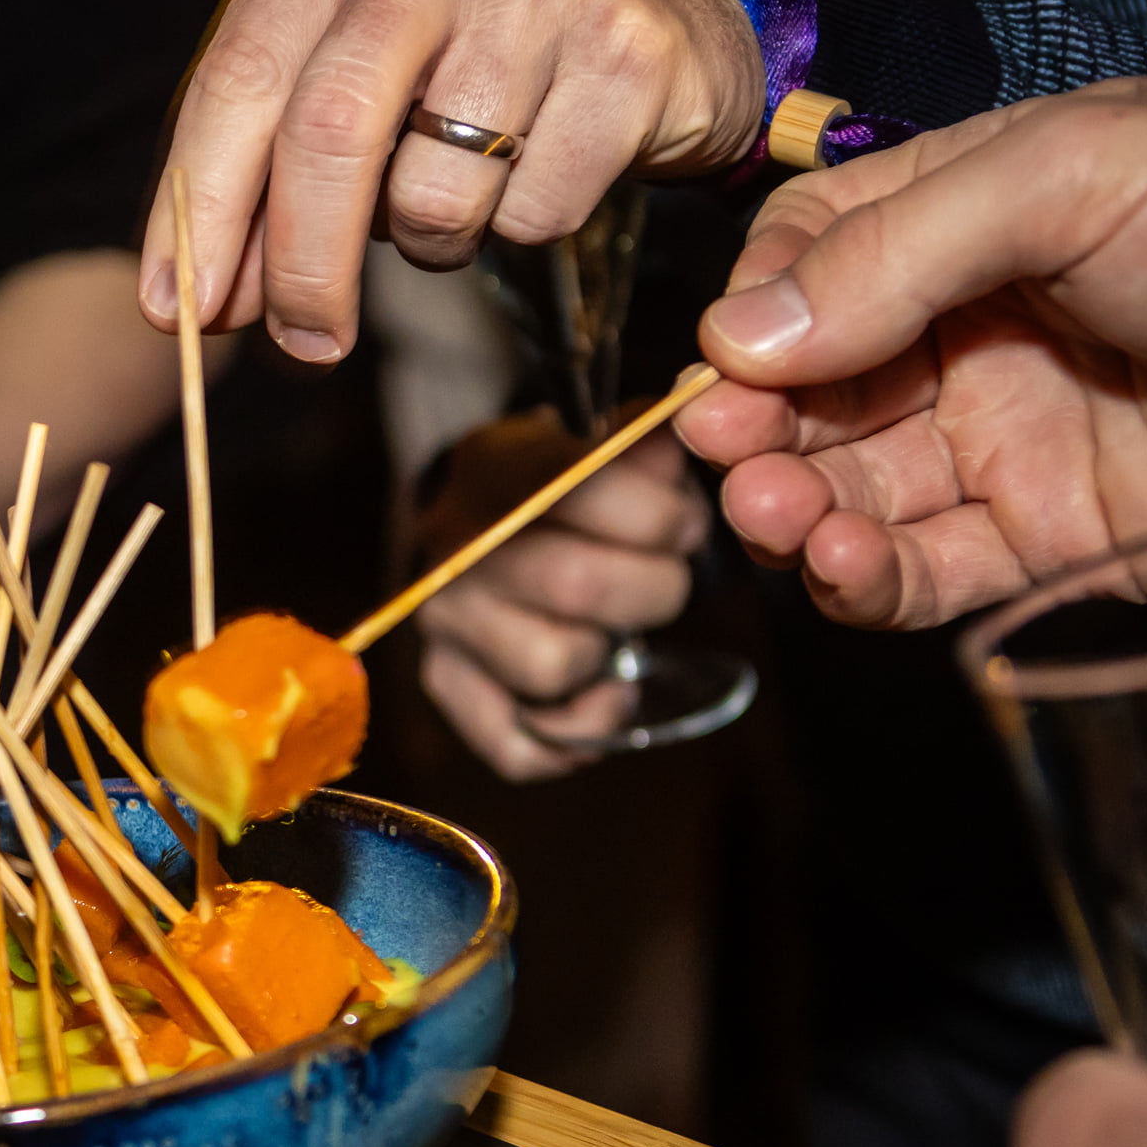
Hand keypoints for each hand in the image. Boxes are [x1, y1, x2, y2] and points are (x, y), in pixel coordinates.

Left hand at [147, 0, 759, 359]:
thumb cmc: (471, 36)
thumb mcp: (354, 52)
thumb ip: (266, 154)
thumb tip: (200, 300)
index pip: (240, 79)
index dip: (197, 207)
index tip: (175, 308)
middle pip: (327, 135)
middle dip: (299, 267)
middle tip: (299, 343)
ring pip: (434, 193)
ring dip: (429, 242)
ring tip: (461, 190)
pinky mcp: (629, 54)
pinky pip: (533, 211)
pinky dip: (519, 225)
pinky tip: (543, 165)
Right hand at [415, 421, 703, 780]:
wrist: (470, 520)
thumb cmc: (552, 481)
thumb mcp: (591, 437)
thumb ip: (646, 435)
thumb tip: (702, 401)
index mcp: (494, 473)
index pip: (590, 492)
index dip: (663, 516)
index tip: (678, 521)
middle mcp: (456, 553)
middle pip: (580, 587)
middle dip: (655, 588)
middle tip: (661, 578)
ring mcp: (444, 627)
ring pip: (556, 667)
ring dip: (612, 655)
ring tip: (615, 628)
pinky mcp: (445, 687)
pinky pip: (517, 745)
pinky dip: (575, 733)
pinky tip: (602, 695)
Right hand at [680, 81, 1146, 628]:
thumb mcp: (1076, 177)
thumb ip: (897, 249)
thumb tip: (734, 338)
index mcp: (976, 213)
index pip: (809, 263)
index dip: (754, 318)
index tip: (732, 367)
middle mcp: (975, 327)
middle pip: (809, 388)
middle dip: (754, 428)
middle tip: (732, 456)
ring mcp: (1009, 438)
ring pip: (848, 488)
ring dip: (789, 510)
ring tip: (780, 516)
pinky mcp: (1046, 541)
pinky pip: (919, 574)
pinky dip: (859, 582)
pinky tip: (839, 565)